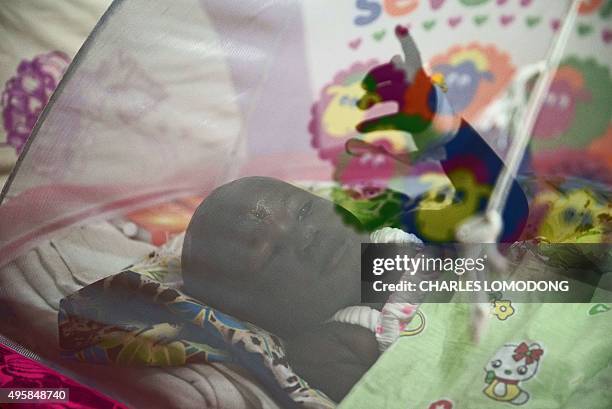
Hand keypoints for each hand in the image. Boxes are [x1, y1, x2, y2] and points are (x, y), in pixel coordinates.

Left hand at [355, 28, 457, 159]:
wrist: (445, 130)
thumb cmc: (428, 105)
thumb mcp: (420, 86)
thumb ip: (407, 72)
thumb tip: (394, 58)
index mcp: (421, 75)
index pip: (413, 54)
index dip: (407, 40)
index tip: (399, 28)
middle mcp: (420, 85)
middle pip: (391, 72)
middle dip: (374, 77)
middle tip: (363, 88)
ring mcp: (416, 101)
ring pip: (385, 93)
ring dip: (369, 98)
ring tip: (359, 105)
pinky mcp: (412, 120)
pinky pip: (386, 119)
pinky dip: (371, 124)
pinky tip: (359, 127)